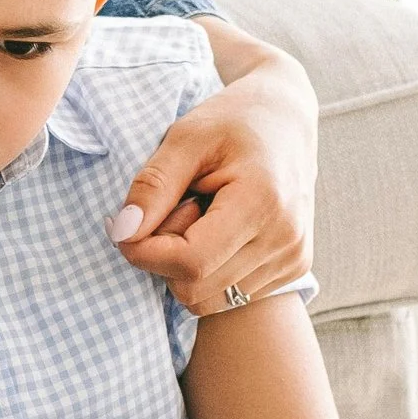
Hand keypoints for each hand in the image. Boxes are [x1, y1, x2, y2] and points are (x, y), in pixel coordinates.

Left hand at [109, 44, 314, 309]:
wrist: (286, 118)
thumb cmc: (233, 121)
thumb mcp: (185, 138)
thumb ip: (153, 186)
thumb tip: (123, 233)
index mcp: (262, 202)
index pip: (190, 262)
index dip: (144, 251)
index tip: (126, 224)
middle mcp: (286, 240)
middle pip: (195, 288)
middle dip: (165, 257)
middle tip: (175, 209)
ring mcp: (293, 258)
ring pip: (208, 299)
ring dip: (187, 266)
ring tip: (200, 216)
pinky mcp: (294, 269)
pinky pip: (228, 295)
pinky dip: (209, 270)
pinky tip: (219, 230)